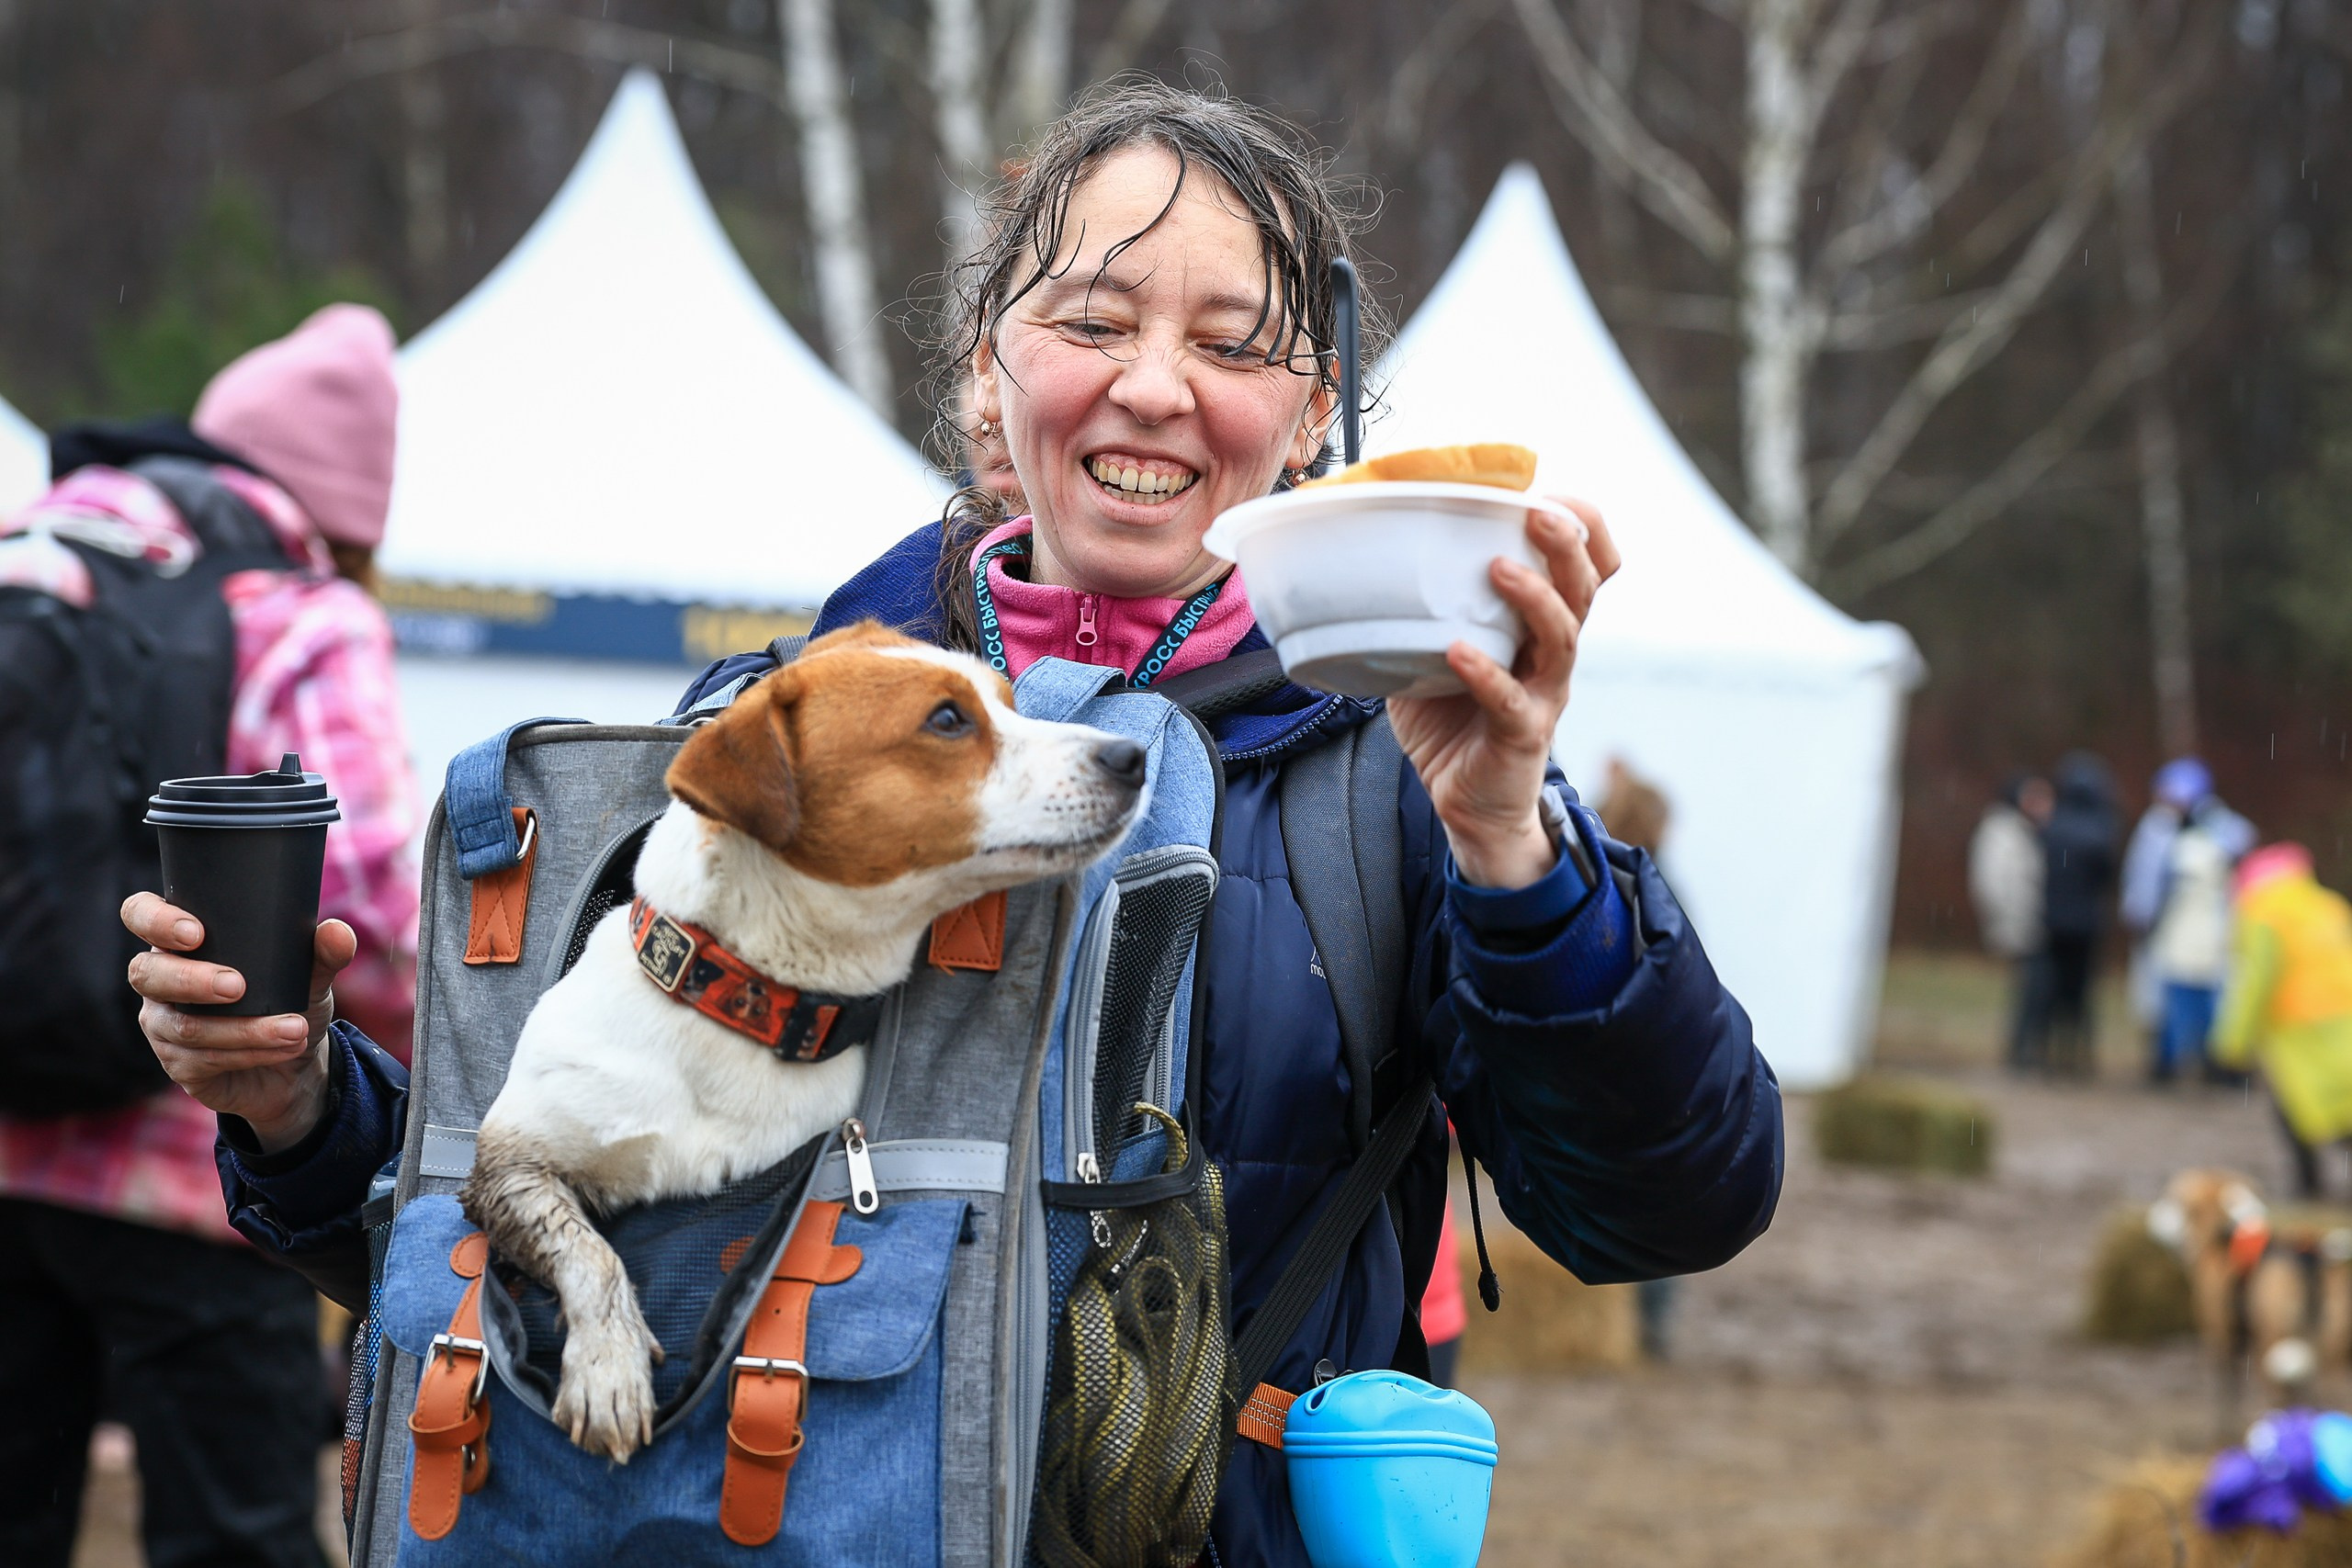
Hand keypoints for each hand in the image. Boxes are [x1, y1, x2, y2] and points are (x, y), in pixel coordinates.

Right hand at [122, 892, 355, 1153]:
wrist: (298, 1063)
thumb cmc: (288, 998)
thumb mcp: (311, 974)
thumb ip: (324, 952)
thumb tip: (337, 932)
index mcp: (181, 940)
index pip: (140, 914)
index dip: (154, 919)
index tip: (195, 932)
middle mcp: (160, 979)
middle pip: (146, 973)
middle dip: (192, 979)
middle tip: (238, 986)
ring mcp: (163, 1024)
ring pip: (184, 1026)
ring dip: (244, 1028)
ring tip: (295, 1027)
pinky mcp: (179, 1065)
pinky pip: (203, 1060)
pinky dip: (251, 1052)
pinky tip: (286, 1047)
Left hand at [1387, 497, 1619, 888]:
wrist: (1470, 806)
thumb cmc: (1452, 721)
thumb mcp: (1431, 651)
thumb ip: (1414, 609)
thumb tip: (1357, 555)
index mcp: (1538, 626)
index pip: (1583, 567)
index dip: (1580, 528)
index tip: (1548, 491)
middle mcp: (1552, 654)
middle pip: (1583, 588)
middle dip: (1566, 545)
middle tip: (1538, 510)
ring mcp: (1543, 694)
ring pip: (1562, 637)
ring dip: (1534, 598)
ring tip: (1499, 568)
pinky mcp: (1523, 735)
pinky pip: (1511, 700)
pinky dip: (1485, 672)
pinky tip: (1458, 650)